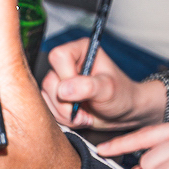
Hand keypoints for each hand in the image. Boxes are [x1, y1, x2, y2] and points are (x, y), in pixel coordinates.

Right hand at [41, 38, 165, 129]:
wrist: (122, 113)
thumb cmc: (121, 95)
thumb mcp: (108, 89)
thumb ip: (87, 87)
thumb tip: (63, 89)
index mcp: (80, 50)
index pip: (58, 56)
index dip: (66, 76)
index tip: (82, 89)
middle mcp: (67, 63)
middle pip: (49, 81)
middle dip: (66, 102)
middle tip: (84, 108)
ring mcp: (60, 81)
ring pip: (46, 97)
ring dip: (64, 113)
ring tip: (84, 114)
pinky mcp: (56, 96)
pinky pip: (48, 108)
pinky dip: (62, 118)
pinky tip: (78, 116)